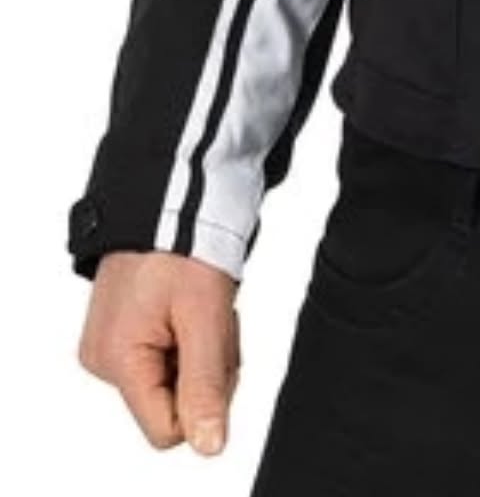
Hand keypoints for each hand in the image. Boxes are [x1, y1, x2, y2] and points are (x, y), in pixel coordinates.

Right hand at [76, 249, 241, 454]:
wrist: (172, 194)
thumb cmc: (183, 242)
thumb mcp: (205, 315)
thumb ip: (205, 384)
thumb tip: (208, 445)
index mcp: (118, 360)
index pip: (167, 428)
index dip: (203, 396)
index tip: (213, 346)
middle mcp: (105, 359)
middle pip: (173, 403)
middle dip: (206, 366)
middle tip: (212, 317)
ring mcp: (112, 343)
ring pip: (174, 378)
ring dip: (201, 347)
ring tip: (200, 304)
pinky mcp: (124, 330)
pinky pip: (168, 355)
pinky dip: (189, 334)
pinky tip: (190, 304)